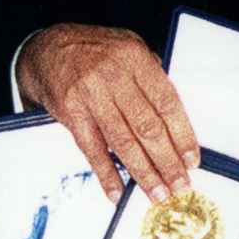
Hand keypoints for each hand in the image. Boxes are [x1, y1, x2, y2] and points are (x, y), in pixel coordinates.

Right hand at [16, 23, 198, 203]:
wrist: (46, 49)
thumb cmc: (93, 51)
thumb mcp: (127, 46)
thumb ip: (151, 74)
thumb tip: (174, 114)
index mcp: (135, 58)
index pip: (167, 103)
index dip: (182, 135)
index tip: (191, 160)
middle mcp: (114, 75)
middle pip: (147, 127)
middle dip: (167, 161)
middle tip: (179, 185)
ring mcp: (91, 94)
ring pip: (123, 142)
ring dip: (143, 172)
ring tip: (157, 193)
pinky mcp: (71, 112)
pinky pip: (92, 148)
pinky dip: (106, 173)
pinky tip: (117, 192)